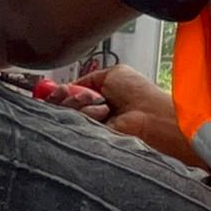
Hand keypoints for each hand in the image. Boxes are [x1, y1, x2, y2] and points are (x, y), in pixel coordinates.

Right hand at [71, 65, 195, 162]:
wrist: (150, 116)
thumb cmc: (139, 93)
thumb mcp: (113, 74)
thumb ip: (88, 79)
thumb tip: (68, 85)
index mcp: (99, 94)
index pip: (70, 92)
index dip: (63, 90)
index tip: (59, 88)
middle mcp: (93, 110)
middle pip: (62, 102)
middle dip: (67, 95)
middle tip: (83, 95)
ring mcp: (90, 124)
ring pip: (65, 111)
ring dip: (79, 103)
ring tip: (100, 104)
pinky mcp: (90, 136)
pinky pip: (73, 122)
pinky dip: (85, 113)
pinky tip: (102, 113)